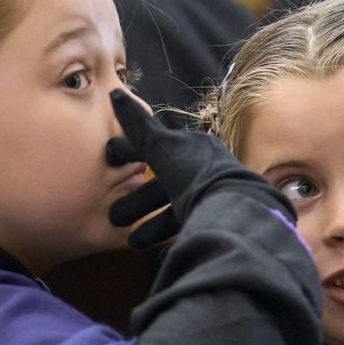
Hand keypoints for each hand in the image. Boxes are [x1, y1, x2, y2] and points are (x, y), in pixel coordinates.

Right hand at [105, 90, 290, 248]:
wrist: (234, 213)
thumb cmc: (195, 176)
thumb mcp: (162, 149)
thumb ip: (139, 126)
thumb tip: (115, 92)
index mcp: (194, 148)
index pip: (156, 146)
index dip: (130, 152)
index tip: (109, 160)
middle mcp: (205, 169)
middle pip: (164, 183)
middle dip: (138, 199)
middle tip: (114, 214)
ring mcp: (213, 196)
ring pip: (174, 209)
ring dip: (150, 224)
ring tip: (130, 241)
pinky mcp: (218, 222)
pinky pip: (189, 229)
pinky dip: (171, 238)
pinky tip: (154, 252)